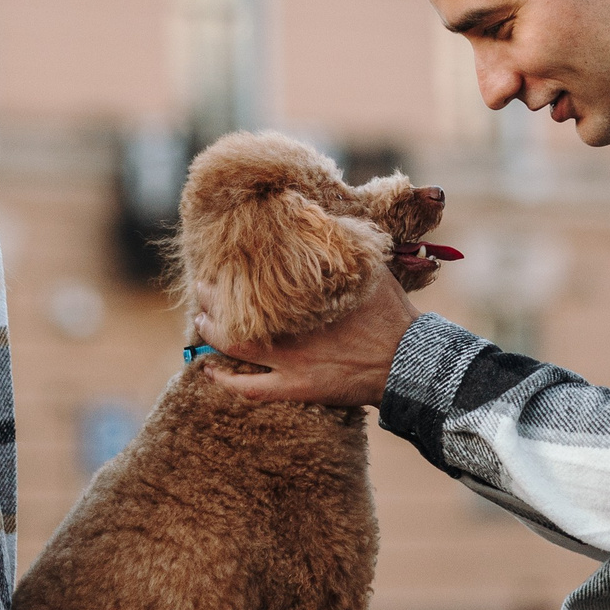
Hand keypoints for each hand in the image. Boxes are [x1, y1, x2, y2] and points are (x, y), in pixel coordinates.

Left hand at [192, 271, 418, 406]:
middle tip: (204, 284)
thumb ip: (346, 250)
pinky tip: (206, 370)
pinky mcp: (297, 387)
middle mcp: (294, 326)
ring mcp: (292, 360)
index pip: (263, 278)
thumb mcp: (372, 270)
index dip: (240, 269)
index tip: (228, 259)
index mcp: (309, 295)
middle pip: (241, 308)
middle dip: (217, 295)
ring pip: (237, 345)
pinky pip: (251, 388)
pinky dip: (225, 380)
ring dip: (213, 330)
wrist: (408, 359)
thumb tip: (326, 221)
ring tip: (200, 317)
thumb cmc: (392, 313)